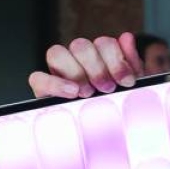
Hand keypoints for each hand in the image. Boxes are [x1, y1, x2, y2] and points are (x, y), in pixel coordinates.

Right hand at [27, 32, 143, 98]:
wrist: (113, 131)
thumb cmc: (121, 106)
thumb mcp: (132, 87)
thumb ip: (130, 62)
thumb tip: (126, 38)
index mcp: (100, 57)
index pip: (103, 43)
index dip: (116, 58)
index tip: (127, 81)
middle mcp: (78, 61)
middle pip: (80, 45)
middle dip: (96, 67)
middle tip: (107, 88)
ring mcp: (59, 73)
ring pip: (56, 53)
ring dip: (75, 72)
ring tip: (89, 92)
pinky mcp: (44, 90)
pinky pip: (37, 78)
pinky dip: (53, 82)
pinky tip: (71, 92)